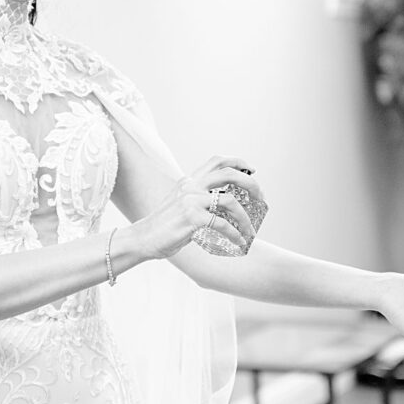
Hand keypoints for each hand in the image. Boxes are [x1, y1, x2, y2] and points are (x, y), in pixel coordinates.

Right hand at [128, 155, 261, 259]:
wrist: (142, 239)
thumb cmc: (164, 227)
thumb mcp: (181, 205)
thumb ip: (198, 200)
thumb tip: (223, 205)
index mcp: (189, 180)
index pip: (217, 161)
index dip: (238, 162)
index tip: (252, 171)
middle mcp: (191, 186)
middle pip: (228, 173)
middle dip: (250, 183)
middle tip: (260, 198)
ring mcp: (191, 201)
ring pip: (229, 199)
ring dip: (246, 216)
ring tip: (251, 230)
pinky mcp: (192, 218)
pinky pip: (222, 224)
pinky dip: (235, 234)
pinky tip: (239, 242)